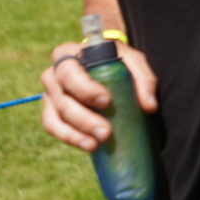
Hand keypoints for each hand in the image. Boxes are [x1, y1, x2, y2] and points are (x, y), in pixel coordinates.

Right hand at [39, 37, 158, 152]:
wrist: (106, 65)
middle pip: (62, 98)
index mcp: (67, 54)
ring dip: (74, 134)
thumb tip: (149, 106)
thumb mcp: (133, 61)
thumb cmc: (117, 60)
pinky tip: (88, 145)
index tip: (106, 101)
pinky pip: (52, 127)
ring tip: (96, 144)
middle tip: (106, 133)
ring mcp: (50, 95)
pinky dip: (70, 138)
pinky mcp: (50, 112)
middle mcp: (53, 74)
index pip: (69, 72)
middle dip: (83, 119)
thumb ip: (143, 79)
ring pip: (54, 117)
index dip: (84, 89)